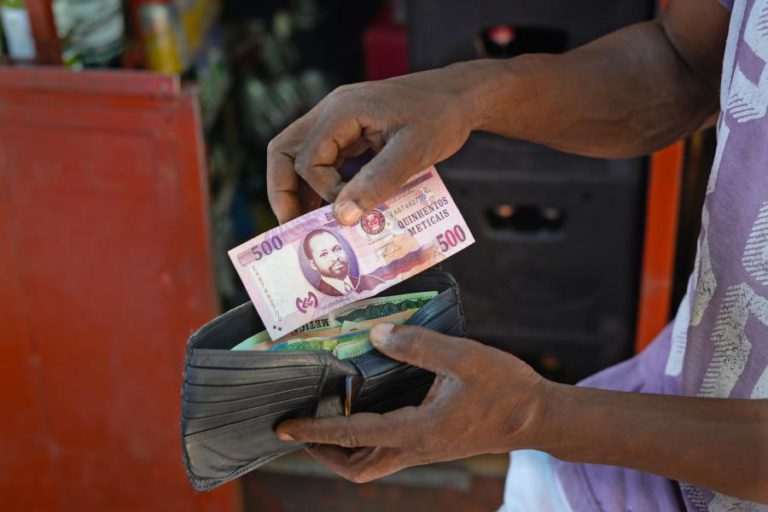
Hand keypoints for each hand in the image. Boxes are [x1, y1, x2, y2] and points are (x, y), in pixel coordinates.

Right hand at [266, 64, 485, 224]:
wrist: (463, 96)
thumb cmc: (441, 118)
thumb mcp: (413, 152)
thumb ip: (377, 183)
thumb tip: (341, 217)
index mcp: (342, 111)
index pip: (307, 158)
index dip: (322, 191)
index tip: (349, 210)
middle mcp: (332, 111)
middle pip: (285, 150)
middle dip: (284, 191)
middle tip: (292, 227)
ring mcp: (340, 120)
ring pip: (300, 154)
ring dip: (300, 189)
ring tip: (309, 222)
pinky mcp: (352, 130)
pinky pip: (324, 156)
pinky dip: (322, 182)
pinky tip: (335, 205)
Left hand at [275, 324, 553, 482]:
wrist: (536, 416)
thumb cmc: (504, 388)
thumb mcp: (463, 358)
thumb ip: (417, 345)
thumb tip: (374, 335)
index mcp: (418, 431)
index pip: (353, 436)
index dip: (314, 431)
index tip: (284, 426)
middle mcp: (416, 447)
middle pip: (357, 466)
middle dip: (323, 453)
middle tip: (301, 427)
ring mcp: (424, 449)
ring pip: (371, 462)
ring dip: (343, 449)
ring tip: (324, 420)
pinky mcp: (432, 443)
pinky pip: (387, 451)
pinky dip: (365, 439)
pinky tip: (363, 411)